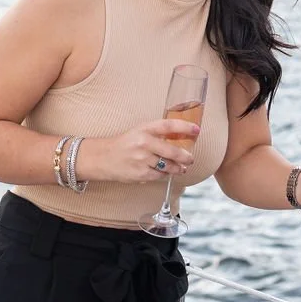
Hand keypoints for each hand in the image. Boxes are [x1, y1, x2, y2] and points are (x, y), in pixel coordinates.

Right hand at [75, 119, 199, 184]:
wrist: (103, 158)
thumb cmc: (124, 143)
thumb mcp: (139, 131)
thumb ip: (157, 134)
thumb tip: (181, 138)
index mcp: (144, 129)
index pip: (169, 125)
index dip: (185, 127)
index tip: (196, 130)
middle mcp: (144, 143)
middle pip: (172, 151)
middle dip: (185, 156)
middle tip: (191, 158)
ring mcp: (142, 159)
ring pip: (168, 166)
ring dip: (178, 168)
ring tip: (182, 168)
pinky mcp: (140, 173)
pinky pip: (160, 176)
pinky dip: (165, 175)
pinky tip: (166, 173)